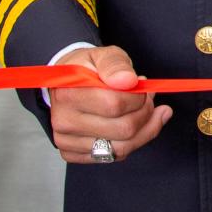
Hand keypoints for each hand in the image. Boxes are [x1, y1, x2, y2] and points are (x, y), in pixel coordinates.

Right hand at [49, 45, 169, 164]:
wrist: (67, 83)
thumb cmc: (89, 69)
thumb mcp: (104, 55)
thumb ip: (116, 65)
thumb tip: (128, 80)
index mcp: (68, 94)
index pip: (116, 104)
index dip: (139, 97)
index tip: (141, 87)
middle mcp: (63, 121)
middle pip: (124, 129)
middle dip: (145, 113)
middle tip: (147, 99)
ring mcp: (65, 140)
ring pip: (122, 148)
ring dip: (145, 129)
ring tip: (146, 111)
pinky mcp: (71, 154)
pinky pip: (113, 156)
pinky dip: (132, 142)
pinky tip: (134, 125)